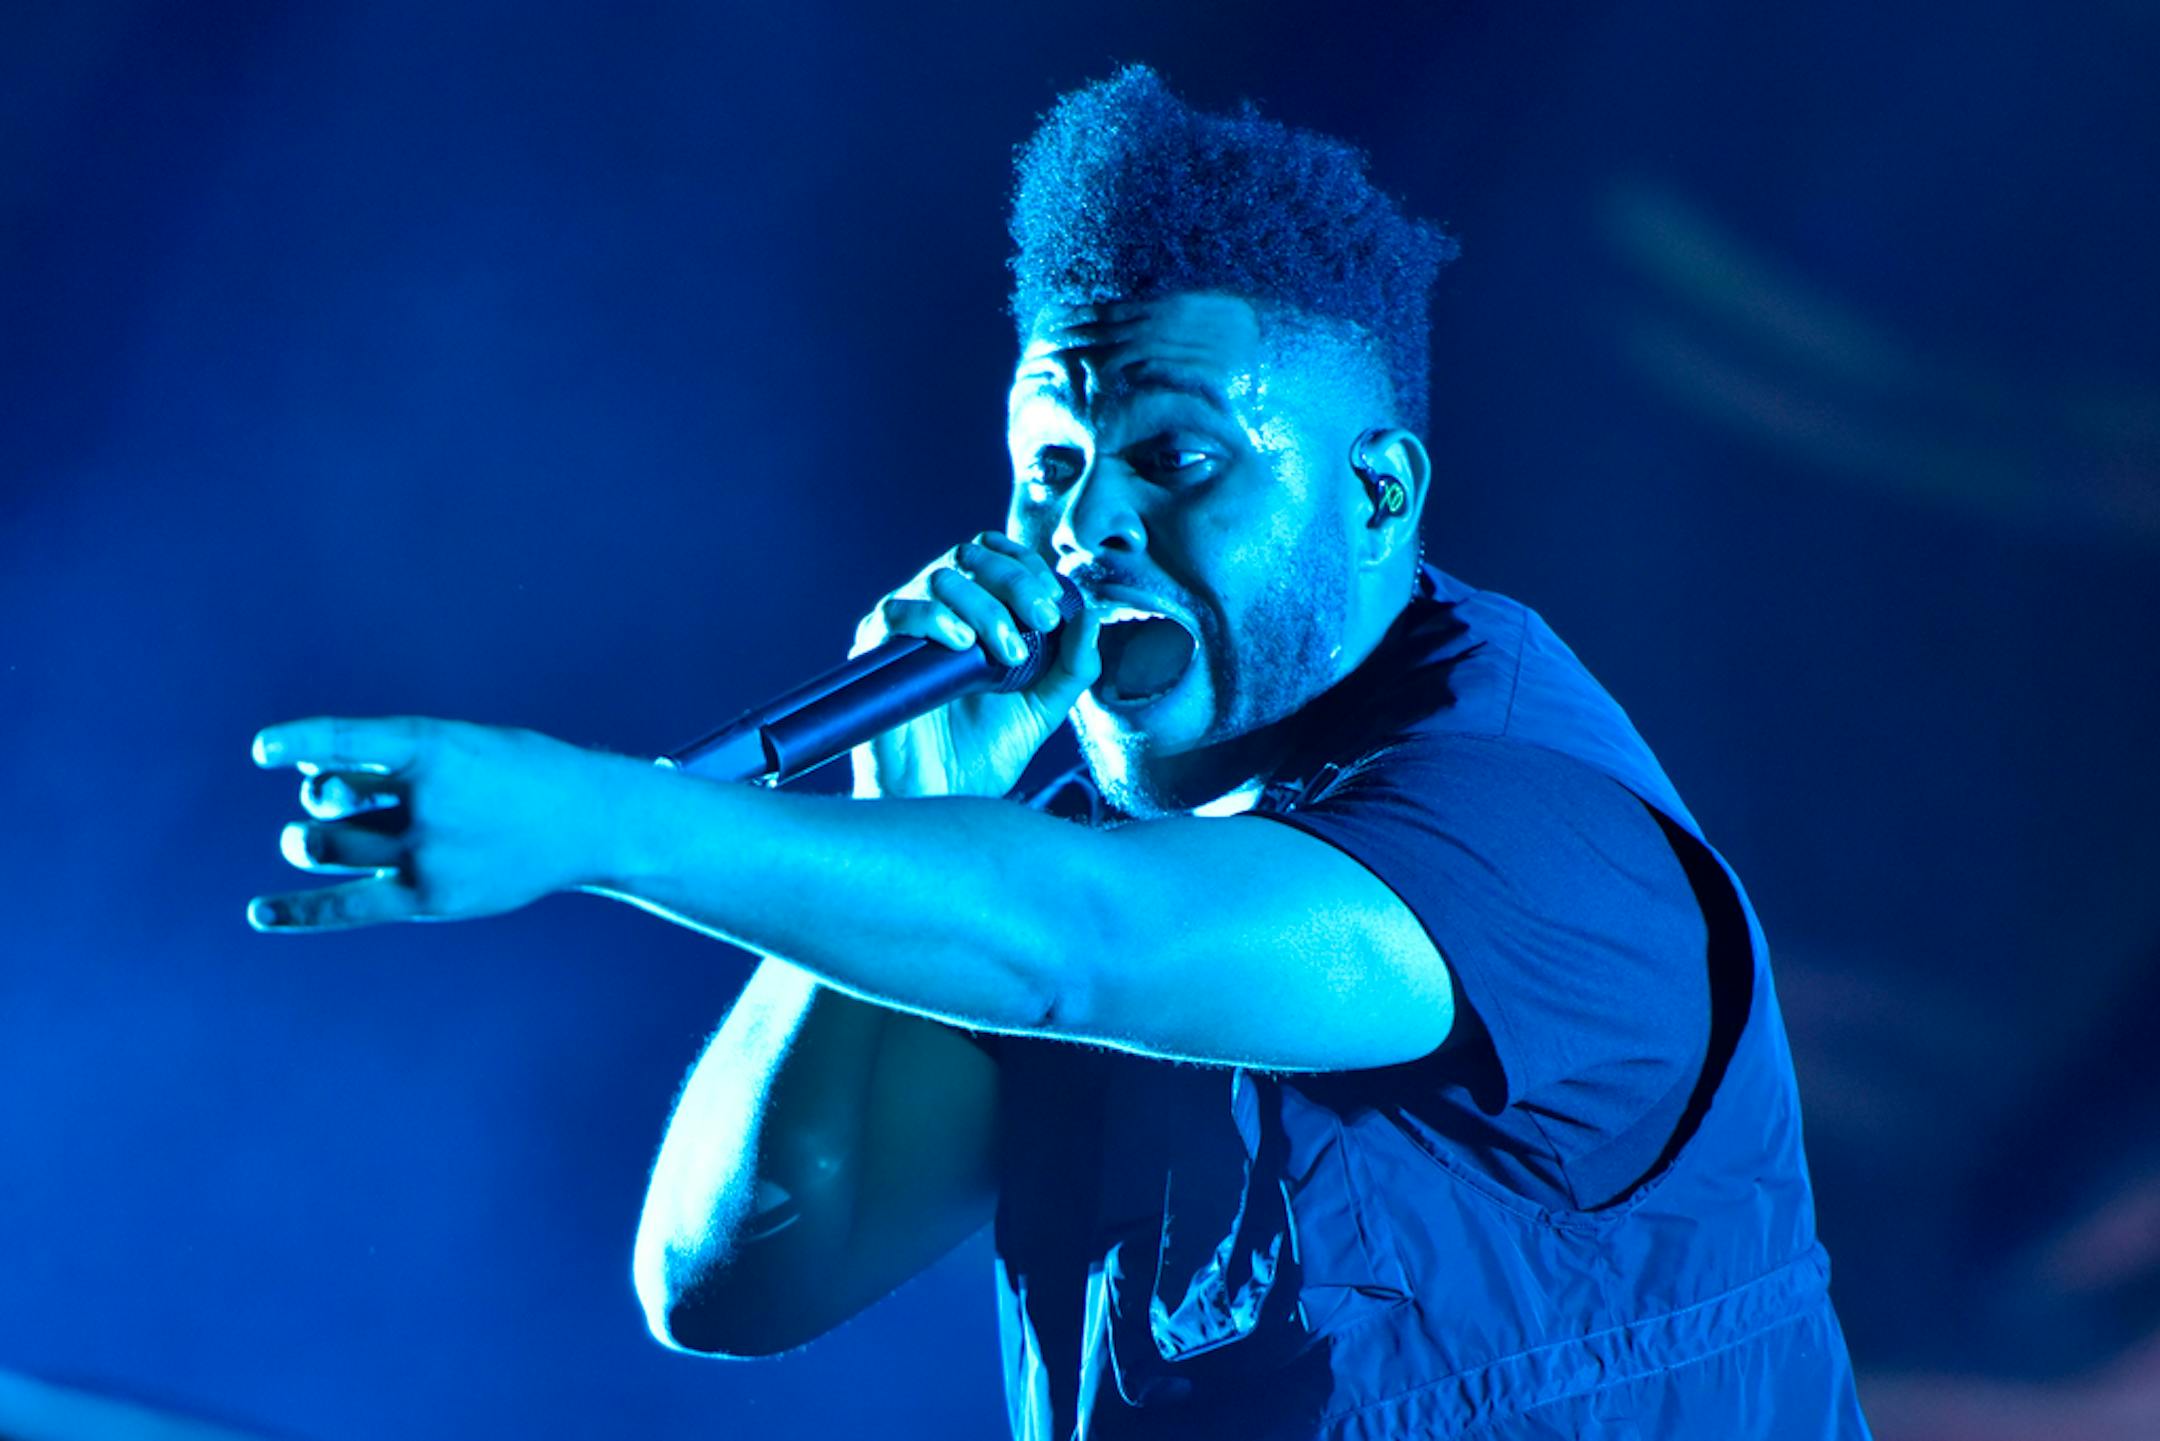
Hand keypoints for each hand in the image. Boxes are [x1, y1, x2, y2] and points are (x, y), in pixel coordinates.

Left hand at [248, 716, 635, 931]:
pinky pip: (350, 906)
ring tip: (314, 841)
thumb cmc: (516, 774)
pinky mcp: (430, 897)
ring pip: (327, 848)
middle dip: (317, 799)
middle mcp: (429, 800)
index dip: (302, 743)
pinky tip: (258, 913)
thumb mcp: (461, 745)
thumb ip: (389, 760)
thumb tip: (306, 781)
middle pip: (326, 799)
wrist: (591, 821)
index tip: (262, 752)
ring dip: (307, 842)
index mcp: (436, 746)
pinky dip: (301, 911)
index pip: (350, 740)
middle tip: (338, 803)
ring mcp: (429, 852)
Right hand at [850, 532, 1099, 798]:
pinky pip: (898, 612)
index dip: (1027, 565)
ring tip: (1010, 654)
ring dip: (985, 608)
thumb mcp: (1042, 708)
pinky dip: (935, 618)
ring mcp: (904, 630)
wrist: (941, 799)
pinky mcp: (875, 653)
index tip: (1055, 602)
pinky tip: (964, 645)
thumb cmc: (983, 755)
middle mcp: (937, 612)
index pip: (995, 555)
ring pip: (939, 579)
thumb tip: (1092, 616)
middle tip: (1043, 620)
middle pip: (970, 557)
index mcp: (974, 614)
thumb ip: (1071, 666)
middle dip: (1015, 581)